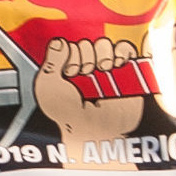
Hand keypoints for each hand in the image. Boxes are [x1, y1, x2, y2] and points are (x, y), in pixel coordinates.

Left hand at [34, 37, 147, 166]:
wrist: (95, 134)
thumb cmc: (69, 116)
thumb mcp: (49, 88)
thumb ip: (51, 62)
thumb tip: (60, 41)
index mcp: (65, 70)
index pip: (69, 45)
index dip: (69, 53)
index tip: (69, 72)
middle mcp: (86, 69)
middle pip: (87, 42)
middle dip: (84, 55)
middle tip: (83, 73)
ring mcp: (106, 70)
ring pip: (104, 43)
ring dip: (102, 52)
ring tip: (102, 69)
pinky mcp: (126, 73)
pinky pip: (126, 49)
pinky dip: (122, 50)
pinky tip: (116, 63)